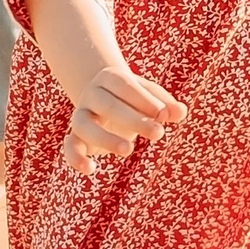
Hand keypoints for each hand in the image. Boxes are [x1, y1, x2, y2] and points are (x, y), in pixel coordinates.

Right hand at [63, 66, 187, 172]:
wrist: (104, 101)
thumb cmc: (134, 99)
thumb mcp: (151, 97)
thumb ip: (166, 104)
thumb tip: (180, 112)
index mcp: (110, 78)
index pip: (124, 85)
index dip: (143, 99)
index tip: (163, 115)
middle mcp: (91, 95)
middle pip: (107, 105)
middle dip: (133, 119)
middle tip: (159, 134)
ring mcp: (80, 116)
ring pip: (84, 125)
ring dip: (105, 138)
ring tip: (129, 150)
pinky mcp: (75, 137)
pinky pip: (69, 147)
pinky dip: (75, 158)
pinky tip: (91, 170)